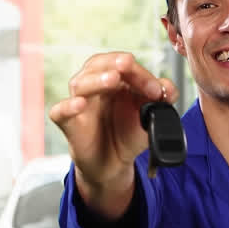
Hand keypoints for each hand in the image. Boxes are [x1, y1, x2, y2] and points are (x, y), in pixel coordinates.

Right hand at [47, 52, 178, 216]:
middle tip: (128, 65)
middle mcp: (95, 86)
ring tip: (112, 79)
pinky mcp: (69, 123)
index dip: (140, 72)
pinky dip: (67, 106)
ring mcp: (80, 103)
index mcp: (116, 80)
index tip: (156, 89)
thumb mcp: (151, 117)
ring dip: (97, 79)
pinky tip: (79, 104)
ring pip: (80, 83)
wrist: (115, 164)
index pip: (123, 65)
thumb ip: (163, 100)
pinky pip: (60, 112)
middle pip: (98, 64)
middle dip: (114, 63)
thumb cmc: (129, 134)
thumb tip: (168, 88)